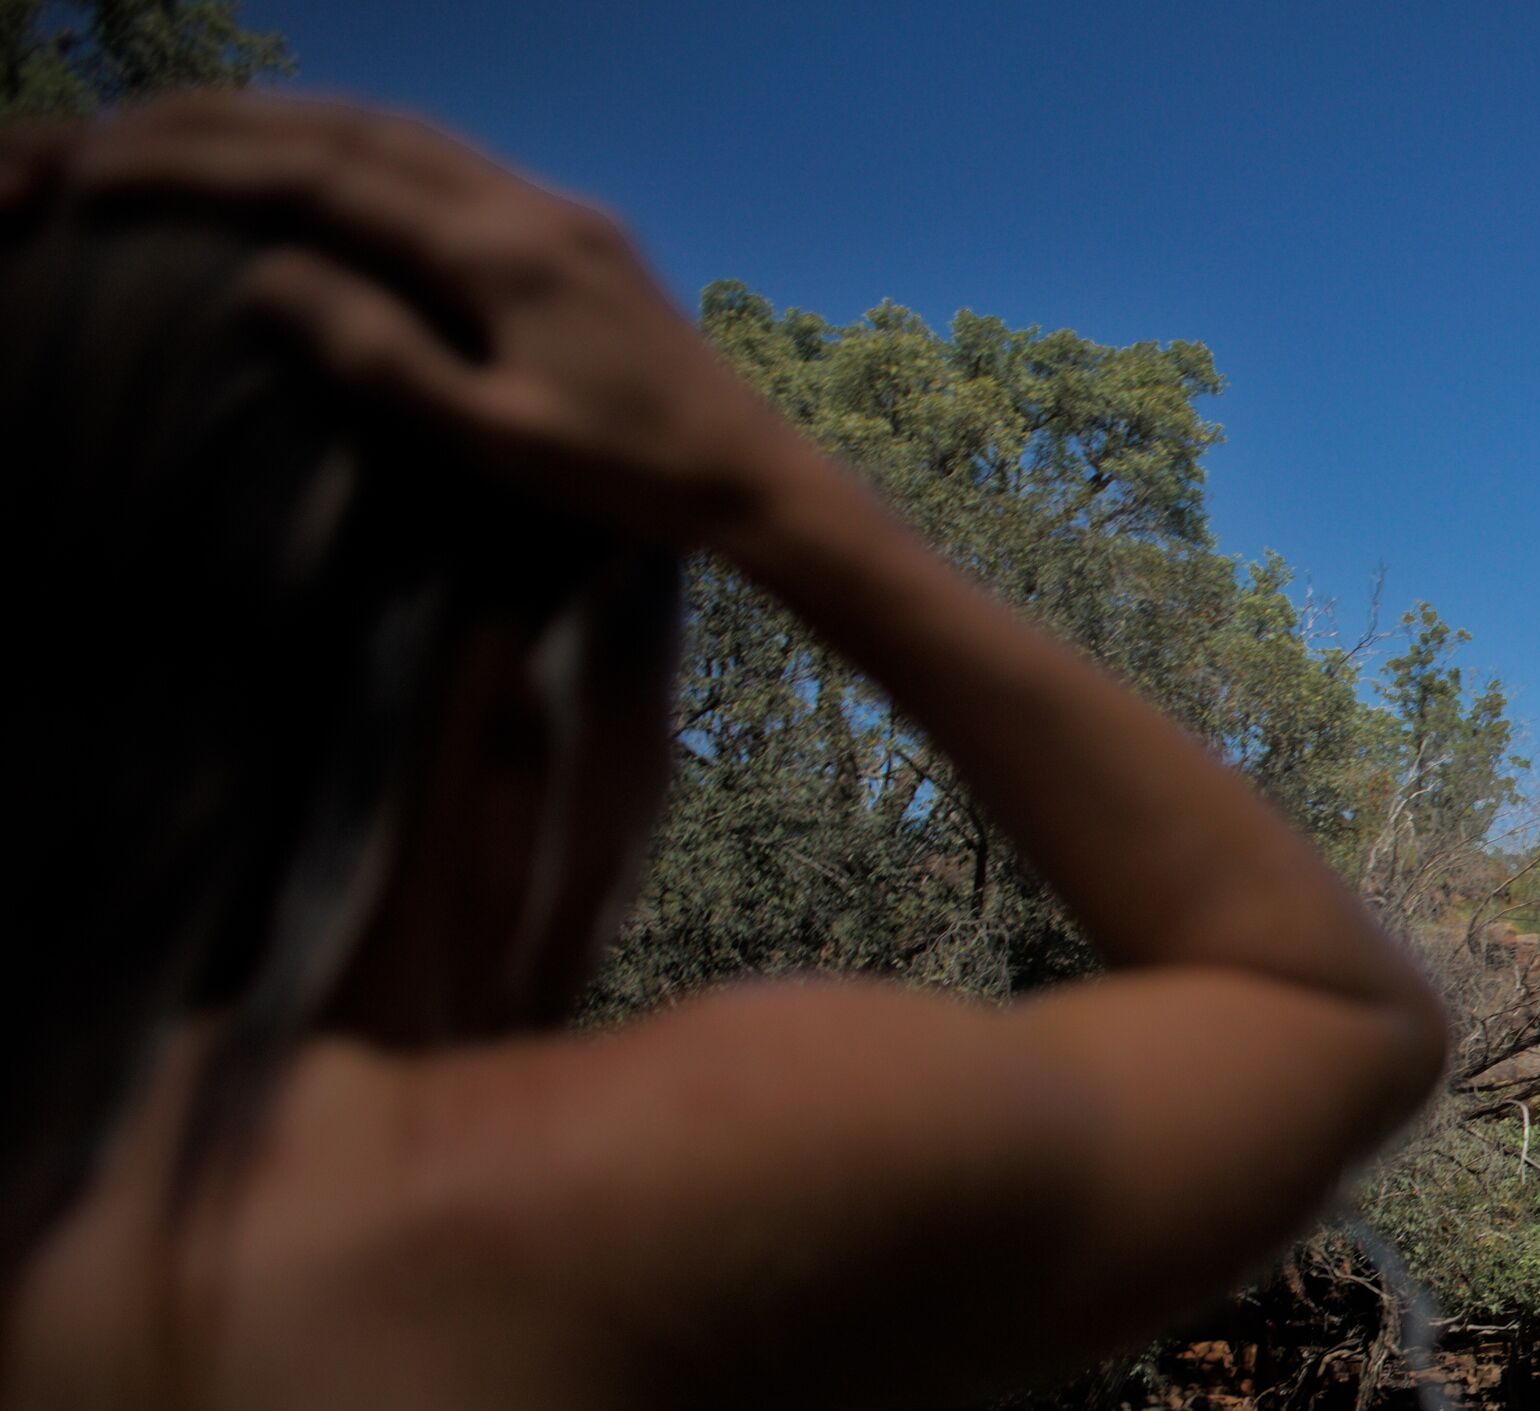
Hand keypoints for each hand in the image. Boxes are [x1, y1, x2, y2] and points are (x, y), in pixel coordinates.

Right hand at [28, 94, 812, 551]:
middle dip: (228, 124)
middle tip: (119, 132)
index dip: (205, 167)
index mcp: (500, 252)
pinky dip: (359, 147)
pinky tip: (320, 168)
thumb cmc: (628, 480)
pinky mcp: (574, 233)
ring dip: (291, 123)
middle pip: (351, 131)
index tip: (108, 173)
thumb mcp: (493, 437)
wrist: (753, 480)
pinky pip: (446, 161)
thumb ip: (380, 355)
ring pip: (399, 133)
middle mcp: (526, 207)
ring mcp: (555, 212)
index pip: (322, 179)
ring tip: (193, 132)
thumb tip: (268, 274)